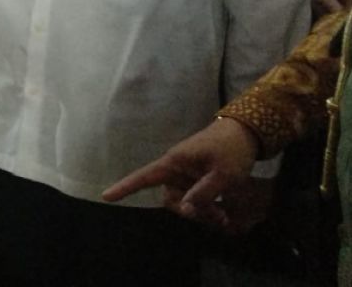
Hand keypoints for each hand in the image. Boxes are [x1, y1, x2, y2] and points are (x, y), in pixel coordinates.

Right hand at [102, 117, 261, 231]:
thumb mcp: (223, 174)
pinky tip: (223, 211)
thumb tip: (186, 209)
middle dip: (191, 211)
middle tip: (219, 217)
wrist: (246, 133)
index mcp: (174, 162)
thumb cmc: (231, 149)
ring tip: (224, 216)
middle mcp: (176, 169)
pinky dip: (207, 206)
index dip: (125, 187)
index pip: (144, 176)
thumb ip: (203, 193)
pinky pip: (194, 197)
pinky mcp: (197, 178)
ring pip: (185, 200)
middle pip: (171, 198)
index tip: (105, 197)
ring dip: (202, 211)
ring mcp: (186, 174)